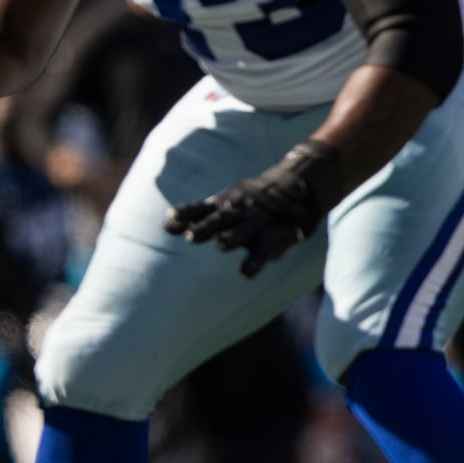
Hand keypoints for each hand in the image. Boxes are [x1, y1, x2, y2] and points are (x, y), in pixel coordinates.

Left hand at [164, 140, 345, 276]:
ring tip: (221, 244)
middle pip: (220, 219)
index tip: (169, 221)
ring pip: (244, 229)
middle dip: (206, 227)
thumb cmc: (250, 202)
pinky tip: (244, 273)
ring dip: (233, 236)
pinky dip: (255, 261)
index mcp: (225, 204)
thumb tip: (165, 223)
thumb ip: (197, 213)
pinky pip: (265, 251)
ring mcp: (258, 223)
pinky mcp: (275, 238)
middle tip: (190, 237)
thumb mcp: (224, 202)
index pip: (201, 209)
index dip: (186, 215)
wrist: (297, 189)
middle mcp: (239, 212)